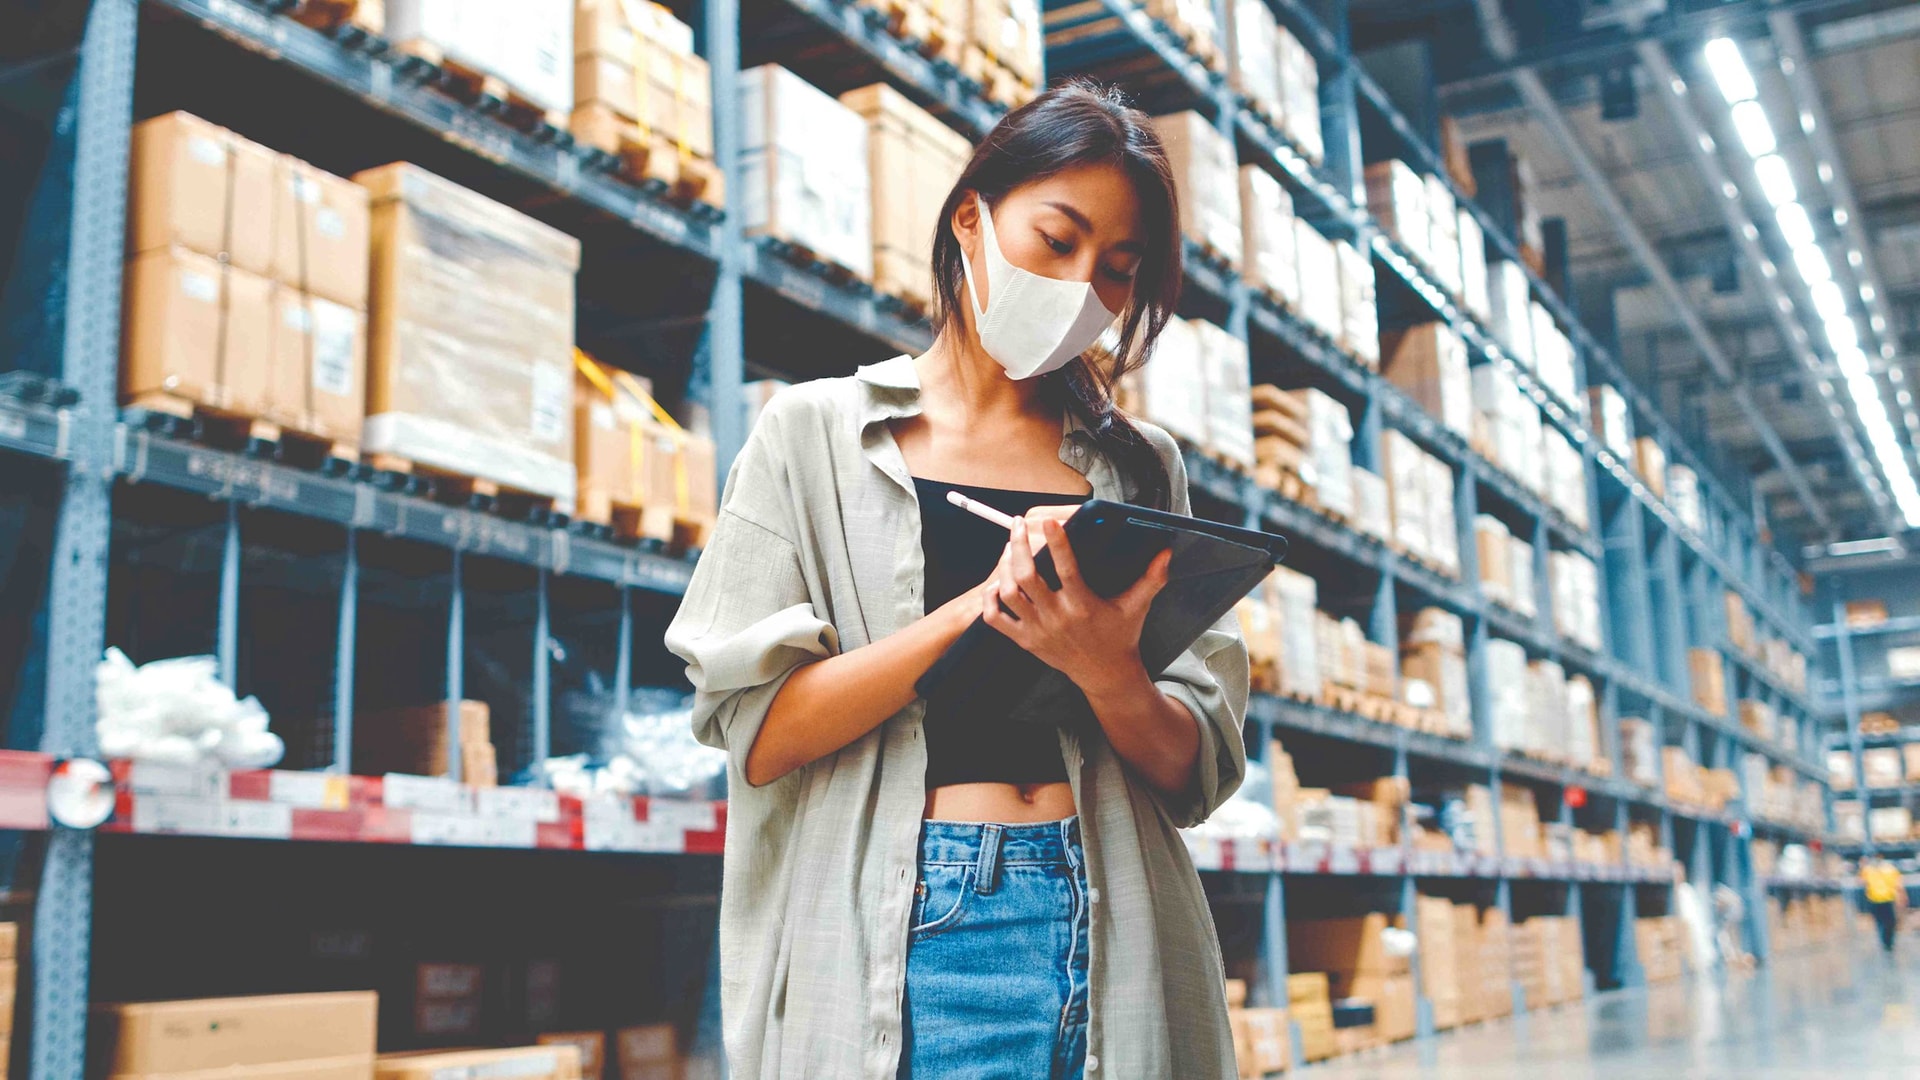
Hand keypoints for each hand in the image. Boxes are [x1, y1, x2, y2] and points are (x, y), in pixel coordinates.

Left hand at [981, 515, 1172, 696]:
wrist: (1104, 675)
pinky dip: (991, 599)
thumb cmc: (1120, 636)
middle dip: (1019, 545)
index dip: (1058, 543)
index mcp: (1083, 606)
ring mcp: (1038, 630)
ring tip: (1010, 546)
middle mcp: (1057, 618)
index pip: (1066, 569)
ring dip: (1004, 566)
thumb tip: (1166, 552)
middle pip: (1027, 576)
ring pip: (1009, 593)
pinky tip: (996, 582)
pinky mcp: (1025, 641)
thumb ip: (1151, 578)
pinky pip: (996, 619)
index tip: (1050, 520)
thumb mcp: (1137, 607)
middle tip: (1018, 524)